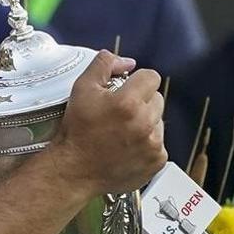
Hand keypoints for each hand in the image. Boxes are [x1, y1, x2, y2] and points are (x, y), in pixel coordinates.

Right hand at [49, 51, 166, 195]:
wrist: (73, 171)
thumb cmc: (76, 131)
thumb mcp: (81, 89)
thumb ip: (104, 65)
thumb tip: (127, 62)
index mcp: (128, 102)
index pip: (151, 77)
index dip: (137, 81)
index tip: (125, 91)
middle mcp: (144, 123)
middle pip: (157, 99)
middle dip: (141, 102)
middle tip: (119, 114)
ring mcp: (153, 144)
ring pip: (159, 122)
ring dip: (145, 123)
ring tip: (122, 133)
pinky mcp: (156, 161)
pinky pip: (159, 144)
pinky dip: (146, 145)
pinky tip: (127, 148)